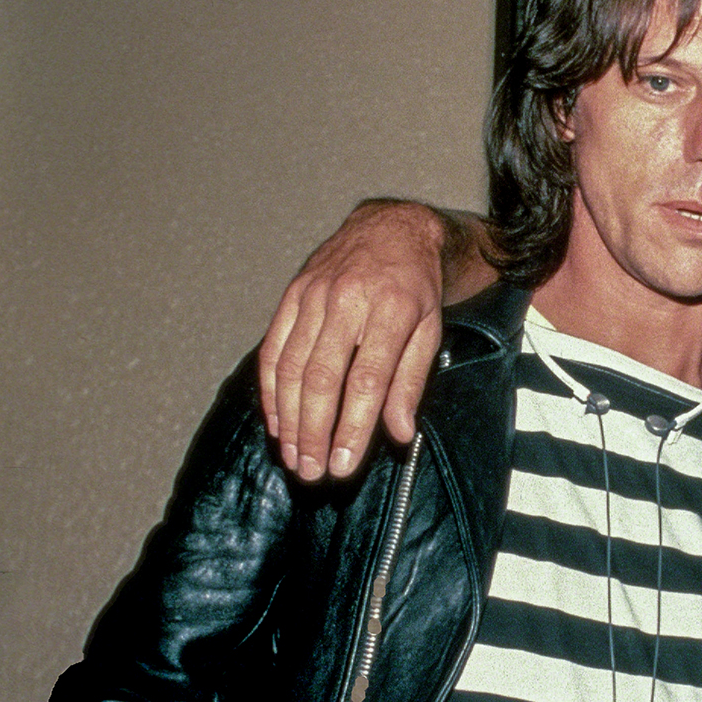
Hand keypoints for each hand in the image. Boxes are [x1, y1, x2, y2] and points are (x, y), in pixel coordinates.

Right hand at [259, 200, 448, 479]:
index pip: (366, 379)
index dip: (352, 427)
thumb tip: (400, 434)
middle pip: (321, 378)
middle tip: (312, 472)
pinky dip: (270, 390)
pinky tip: (277, 422)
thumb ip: (411, 382)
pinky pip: (273, 348)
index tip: (344, 466)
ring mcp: (314, 294)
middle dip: (314, 432)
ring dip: (289, 419)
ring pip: (291, 367)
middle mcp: (348, 300)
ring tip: (294, 457)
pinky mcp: (291, 295)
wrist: (391, 229)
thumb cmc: (416, 287)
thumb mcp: (430, 330)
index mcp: (391, 309)